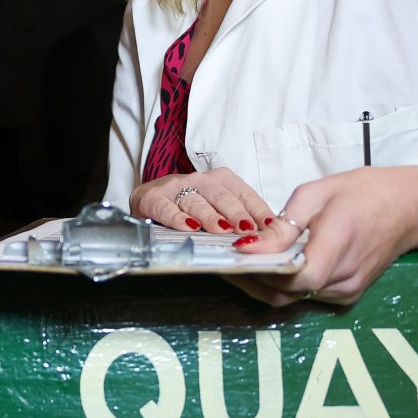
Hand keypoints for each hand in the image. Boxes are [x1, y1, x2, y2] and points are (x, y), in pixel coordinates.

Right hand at [130, 165, 273, 234]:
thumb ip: (240, 219)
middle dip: (236, 214)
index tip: (269, 226)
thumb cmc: (189, 207)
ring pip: (196, 201)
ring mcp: (175, 187)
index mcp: (221, 180)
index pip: (244, 194)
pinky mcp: (152, 198)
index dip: (258, 210)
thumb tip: (267, 237)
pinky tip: (188, 228)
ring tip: (221, 230)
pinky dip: (177, 218)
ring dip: (210, 216)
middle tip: (247, 230)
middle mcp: (199, 180)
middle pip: (222, 196)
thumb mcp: (216, 207)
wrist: (148, 199)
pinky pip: (166, 208)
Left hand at [229, 166, 417, 306]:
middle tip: (221, 262)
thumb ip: (283, 226)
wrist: (412, 207)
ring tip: (242, 260)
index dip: (253, 272)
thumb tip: (248, 247)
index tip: (226, 258)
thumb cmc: (366, 192)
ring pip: (293, 298)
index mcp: (335, 250)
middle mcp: (341, 281)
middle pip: (284, 294)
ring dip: (265, 283)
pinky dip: (285, 283)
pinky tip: (272, 264)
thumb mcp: (318, 194)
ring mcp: (346, 292)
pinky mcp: (347, 294)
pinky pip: (307, 294)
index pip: (287, 278)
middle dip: (249, 281)